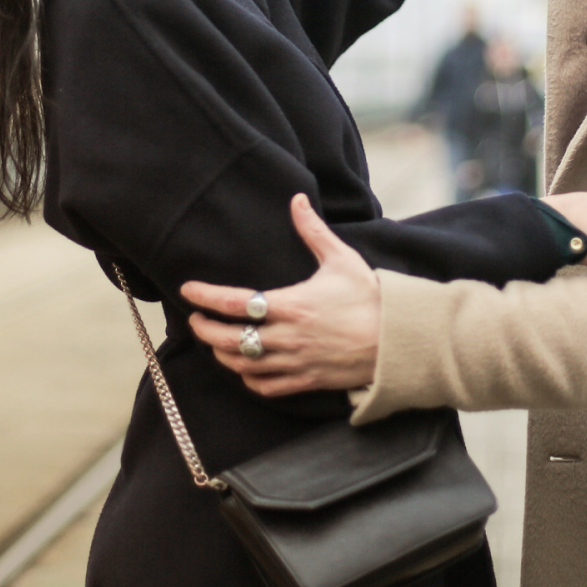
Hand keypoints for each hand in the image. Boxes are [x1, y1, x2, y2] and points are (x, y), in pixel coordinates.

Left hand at [182, 194, 379, 397]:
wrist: (398, 339)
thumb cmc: (370, 297)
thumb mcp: (342, 259)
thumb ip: (313, 231)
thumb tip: (296, 199)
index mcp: (292, 304)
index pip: (235, 301)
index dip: (205, 296)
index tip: (188, 290)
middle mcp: (288, 336)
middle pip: (230, 338)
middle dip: (205, 330)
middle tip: (195, 320)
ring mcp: (295, 362)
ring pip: (243, 364)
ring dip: (222, 354)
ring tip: (214, 342)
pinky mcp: (306, 380)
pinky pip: (266, 386)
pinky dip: (249, 378)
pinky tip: (244, 368)